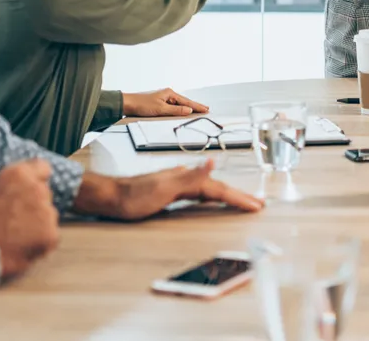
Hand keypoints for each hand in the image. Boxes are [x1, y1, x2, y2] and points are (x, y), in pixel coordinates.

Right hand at [0, 160, 59, 279]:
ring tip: (12, 237)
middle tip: (12, 220)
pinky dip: (38, 243)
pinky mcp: (51, 236)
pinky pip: (48, 237)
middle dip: (32, 204)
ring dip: (35, 224)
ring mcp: (47, 213)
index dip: (34, 178)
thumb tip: (6, 187)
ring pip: (47, 216)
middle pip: (42, 194)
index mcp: (18, 174)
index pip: (41, 167)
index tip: (26, 189)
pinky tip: (19, 248)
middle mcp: (38, 190)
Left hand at [72, 160, 264, 219]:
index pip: (219, 189)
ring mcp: (178, 184)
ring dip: (227, 196)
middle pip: (218, 188)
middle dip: (239, 195)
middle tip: (258, 203)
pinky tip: (211, 198)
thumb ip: (190, 176)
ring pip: (209, 191)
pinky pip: (198, 194)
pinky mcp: (171, 192)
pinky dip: (211, 197)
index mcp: (187, 178)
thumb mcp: (163, 187)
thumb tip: (212, 161)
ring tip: (243, 200)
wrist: (110, 197)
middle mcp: (184, 179)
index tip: (256, 205)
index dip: (238, 197)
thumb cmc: (133, 195)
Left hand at [122, 88, 207, 117]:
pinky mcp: (159, 103)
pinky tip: (182, 111)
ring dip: (188, 107)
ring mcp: (163, 98)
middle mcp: (167, 94)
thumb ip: (176, 110)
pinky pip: (173, 106)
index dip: (197, 106)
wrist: (128, 104)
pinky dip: (180, 109)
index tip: (206, 109)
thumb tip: (189, 110)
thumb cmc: (141, 105)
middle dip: (195, 106)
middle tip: (206, 109)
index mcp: (169, 93)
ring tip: (198, 110)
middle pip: (185, 101)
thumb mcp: (160, 109)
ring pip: (179, 104)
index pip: (187, 101)